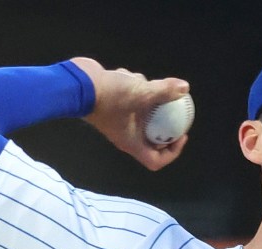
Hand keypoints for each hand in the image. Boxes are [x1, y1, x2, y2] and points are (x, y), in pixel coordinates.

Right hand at [68, 57, 189, 170]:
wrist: (77, 83)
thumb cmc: (107, 95)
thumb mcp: (140, 92)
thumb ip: (163, 91)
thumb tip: (185, 88)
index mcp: (132, 142)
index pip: (155, 160)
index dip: (172, 152)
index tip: (180, 135)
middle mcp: (126, 135)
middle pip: (152, 138)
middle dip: (164, 123)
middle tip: (174, 110)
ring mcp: (119, 121)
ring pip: (141, 114)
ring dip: (147, 99)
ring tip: (147, 86)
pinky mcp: (113, 106)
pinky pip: (130, 101)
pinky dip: (133, 89)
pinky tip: (129, 76)